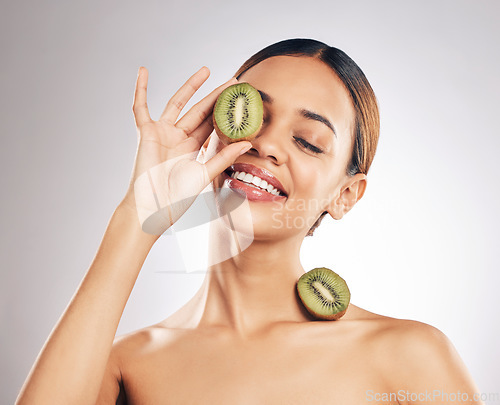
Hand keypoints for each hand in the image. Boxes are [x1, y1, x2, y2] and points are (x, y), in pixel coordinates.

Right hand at [120, 66, 251, 234]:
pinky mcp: (146, 132)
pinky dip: (141, 90)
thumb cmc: (177, 197)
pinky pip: (140, 107)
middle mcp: (178, 138)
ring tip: (207, 70)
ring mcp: (162, 133)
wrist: (153, 207)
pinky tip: (143, 71)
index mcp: (193, 148)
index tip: (241, 100)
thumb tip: (247, 143)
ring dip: (191, 86)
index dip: (226, 112)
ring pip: (178, 103)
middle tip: (234, 81)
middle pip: (200, 110)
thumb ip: (224, 157)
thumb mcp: (205, 174)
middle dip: (216, 96)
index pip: (212, 124)